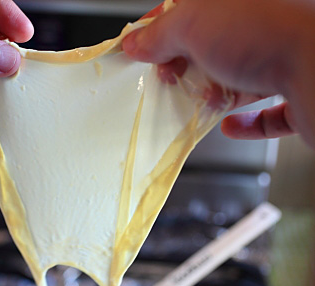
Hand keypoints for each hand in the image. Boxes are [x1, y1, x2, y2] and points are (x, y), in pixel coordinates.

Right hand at [123, 0, 314, 146]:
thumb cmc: (268, 35)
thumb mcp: (193, 24)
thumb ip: (161, 33)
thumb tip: (139, 42)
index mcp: (233, 1)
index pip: (185, 7)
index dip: (157, 26)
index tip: (137, 46)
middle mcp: (260, 22)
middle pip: (210, 43)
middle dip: (184, 63)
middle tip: (168, 75)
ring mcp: (282, 55)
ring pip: (239, 76)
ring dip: (213, 92)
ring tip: (199, 100)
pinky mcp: (297, 90)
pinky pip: (268, 111)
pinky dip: (246, 123)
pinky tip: (230, 125)